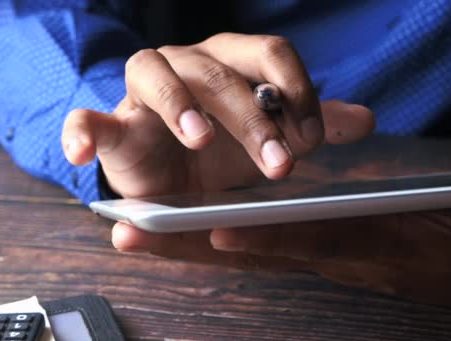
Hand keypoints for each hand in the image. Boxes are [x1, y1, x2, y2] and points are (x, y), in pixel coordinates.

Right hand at [61, 33, 373, 197]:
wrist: (172, 177)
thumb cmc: (224, 151)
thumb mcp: (274, 141)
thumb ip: (313, 128)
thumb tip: (367, 121)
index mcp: (233, 63)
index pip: (270, 54)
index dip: (296, 90)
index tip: (312, 139)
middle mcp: (189, 66)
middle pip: (221, 71)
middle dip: (255, 119)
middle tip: (280, 166)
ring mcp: (146, 92)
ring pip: (156, 74)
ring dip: (180, 106)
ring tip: (199, 140)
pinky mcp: (111, 125)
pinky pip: (86, 119)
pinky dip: (82, 131)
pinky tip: (84, 153)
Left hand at [112, 201, 450, 308]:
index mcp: (376, 248)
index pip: (319, 241)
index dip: (273, 236)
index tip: (220, 229)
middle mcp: (338, 253)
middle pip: (261, 248)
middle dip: (196, 245)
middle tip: (131, 234)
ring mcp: (323, 250)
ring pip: (249, 246)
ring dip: (189, 241)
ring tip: (130, 229)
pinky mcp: (319, 241)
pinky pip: (259, 239)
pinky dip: (215, 235)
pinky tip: (176, 227)